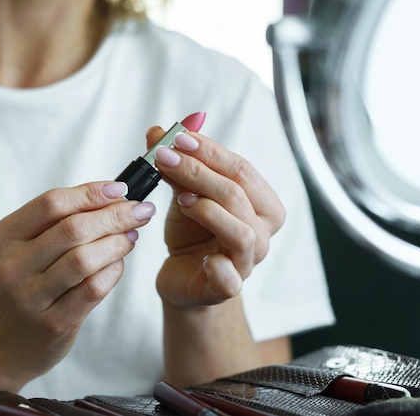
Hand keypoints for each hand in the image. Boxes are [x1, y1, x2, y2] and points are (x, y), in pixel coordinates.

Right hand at [0, 181, 155, 383]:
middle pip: (73, 229)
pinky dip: (113, 271)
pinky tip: (119, 263)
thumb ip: (58, 222)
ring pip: (84, 259)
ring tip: (133, 236)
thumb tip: (112, 195)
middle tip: (141, 211)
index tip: (120, 189)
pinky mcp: (52, 323)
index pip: (52, 203)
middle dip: (115, 215)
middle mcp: (12, 266)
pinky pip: (92, 289)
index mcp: (4, 237)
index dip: (91, 193)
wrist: (3, 344)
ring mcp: (30, 297)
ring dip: (117, 242)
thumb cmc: (24, 285)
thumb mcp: (24, 249)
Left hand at [147, 127, 285, 307]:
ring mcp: (248, 261)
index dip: (209, 151)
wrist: (186, 276)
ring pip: (239, 232)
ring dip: (207, 211)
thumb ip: (177, 165)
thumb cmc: (193, 233)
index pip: (241, 169)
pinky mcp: (228, 287)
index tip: (176, 137)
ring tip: (181, 200)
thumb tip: (157, 131)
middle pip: (237, 194)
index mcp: (262, 203)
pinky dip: (220, 267)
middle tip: (164, 157)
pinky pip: (231, 278)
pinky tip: (204, 258)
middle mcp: (262, 231)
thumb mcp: (185, 193)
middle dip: (198, 171)